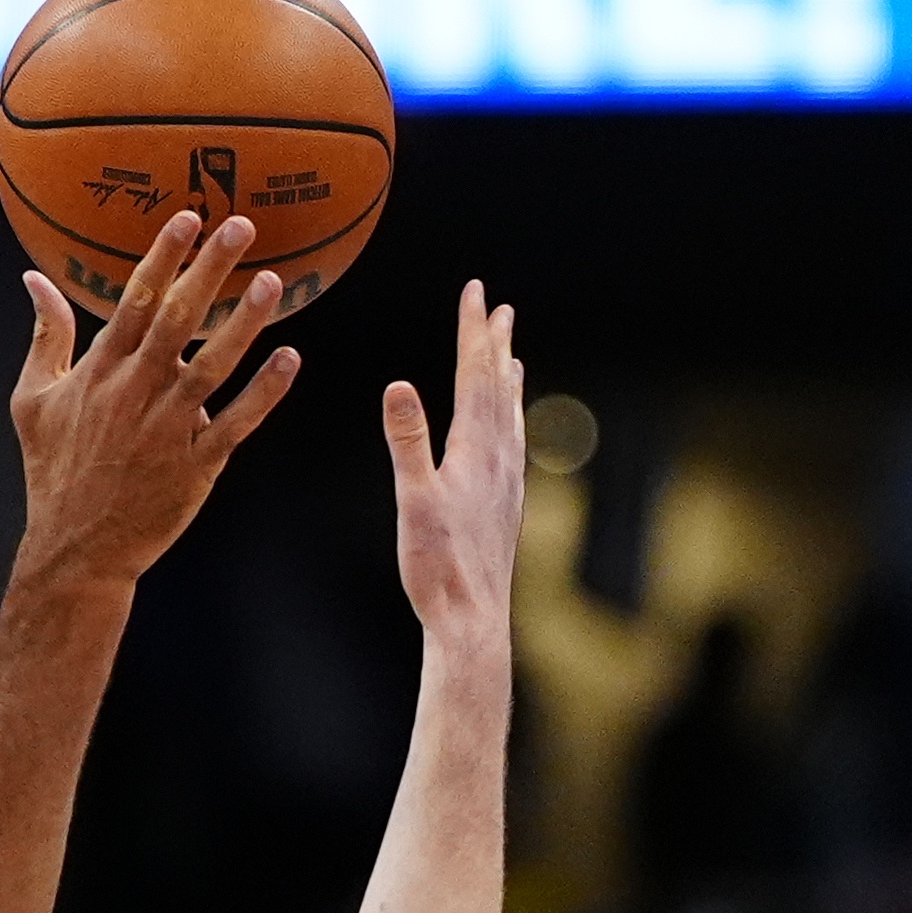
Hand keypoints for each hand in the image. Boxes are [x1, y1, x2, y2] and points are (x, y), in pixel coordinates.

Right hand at [10, 213, 301, 590]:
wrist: (75, 549)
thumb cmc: (54, 472)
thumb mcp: (33, 400)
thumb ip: (45, 335)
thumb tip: (34, 279)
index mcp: (100, 372)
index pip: (135, 300)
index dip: (163, 257)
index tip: (189, 218)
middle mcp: (135, 393)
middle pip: (177, 320)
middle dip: (209, 270)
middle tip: (240, 225)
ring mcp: (167, 430)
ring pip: (212, 366)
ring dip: (243, 323)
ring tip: (271, 281)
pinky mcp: (195, 467)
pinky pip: (236, 424)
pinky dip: (263, 393)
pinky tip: (289, 360)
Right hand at [383, 281, 524, 638]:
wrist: (473, 621)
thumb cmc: (438, 566)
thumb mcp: (413, 501)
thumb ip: (407, 442)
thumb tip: (398, 386)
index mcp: (475, 450)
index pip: (474, 375)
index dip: (473, 331)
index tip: (476, 292)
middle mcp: (499, 459)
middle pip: (498, 387)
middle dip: (495, 344)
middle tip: (498, 307)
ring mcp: (507, 483)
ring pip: (510, 417)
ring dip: (507, 381)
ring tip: (511, 357)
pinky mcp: (506, 507)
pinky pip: (513, 447)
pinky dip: (510, 422)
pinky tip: (508, 432)